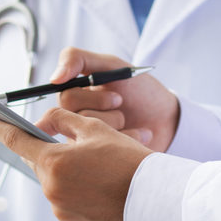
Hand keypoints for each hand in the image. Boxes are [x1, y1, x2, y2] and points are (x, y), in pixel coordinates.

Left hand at [0, 107, 151, 220]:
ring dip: (66, 176)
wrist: (153, 198)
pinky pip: (65, 204)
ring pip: (53, 184)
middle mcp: (50, 188)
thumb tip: (45, 122)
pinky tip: (98, 191)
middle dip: (52, 154)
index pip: (15, 140)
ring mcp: (59, 209)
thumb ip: (63, 120)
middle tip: (79, 150)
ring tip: (98, 174)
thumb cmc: (128, 160)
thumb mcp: (95, 129)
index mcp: (53, 161)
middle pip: (39, 163)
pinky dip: (75, 195)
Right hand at [51, 47, 179, 152]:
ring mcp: (87, 143)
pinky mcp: (100, 161)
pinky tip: (140, 134)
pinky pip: (105, 153)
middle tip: (121, 102)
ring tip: (129, 119)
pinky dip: (128, 139)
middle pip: (73, 118)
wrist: (167, 118)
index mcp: (73, 100)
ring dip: (116, 123)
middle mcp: (75, 122)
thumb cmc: (139, 90)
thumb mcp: (111, 65)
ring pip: (87, 135)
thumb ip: (77, 59)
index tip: (115, 97)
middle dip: (105, 108)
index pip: (64, 100)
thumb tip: (53, 78)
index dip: (89, 98)